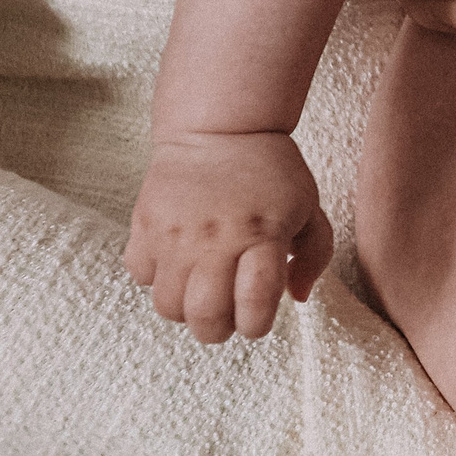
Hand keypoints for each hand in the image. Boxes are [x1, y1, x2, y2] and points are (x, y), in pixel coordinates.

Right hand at [125, 131, 332, 343]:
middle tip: (226, 313)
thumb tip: (297, 298)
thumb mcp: (309, 207)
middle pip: (206, 317)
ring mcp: (175, 232)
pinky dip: (156, 278)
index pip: (255, 302)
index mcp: (263, 232)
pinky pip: (140, 275)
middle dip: (219, 328)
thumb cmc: (271, 172)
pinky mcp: (144, 223)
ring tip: (201, 287)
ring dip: (186, 308)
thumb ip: (315, 255)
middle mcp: (216, 237)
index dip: (257, 324)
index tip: (258, 317)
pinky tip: (177, 260)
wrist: (220, 127)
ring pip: (169, 306)